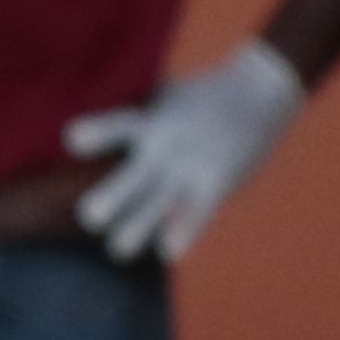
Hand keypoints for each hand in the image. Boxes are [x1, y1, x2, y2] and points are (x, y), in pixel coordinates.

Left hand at [65, 36, 304, 262]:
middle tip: (93, 218)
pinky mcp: (217, 184)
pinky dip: (183, 233)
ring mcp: (190, 168)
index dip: (93, 134)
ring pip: (155, 208)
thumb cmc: (207, 94)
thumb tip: (95, 132)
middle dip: (104, 204)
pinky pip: (197, 215)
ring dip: (133, 232)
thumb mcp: (168, 96)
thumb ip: (140, 117)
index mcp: (150, 125)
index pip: (115, 128)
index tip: (74, 139)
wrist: (264, 87)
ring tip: (120, 247)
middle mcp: (164, 148)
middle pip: (126, 182)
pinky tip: (168, 251)